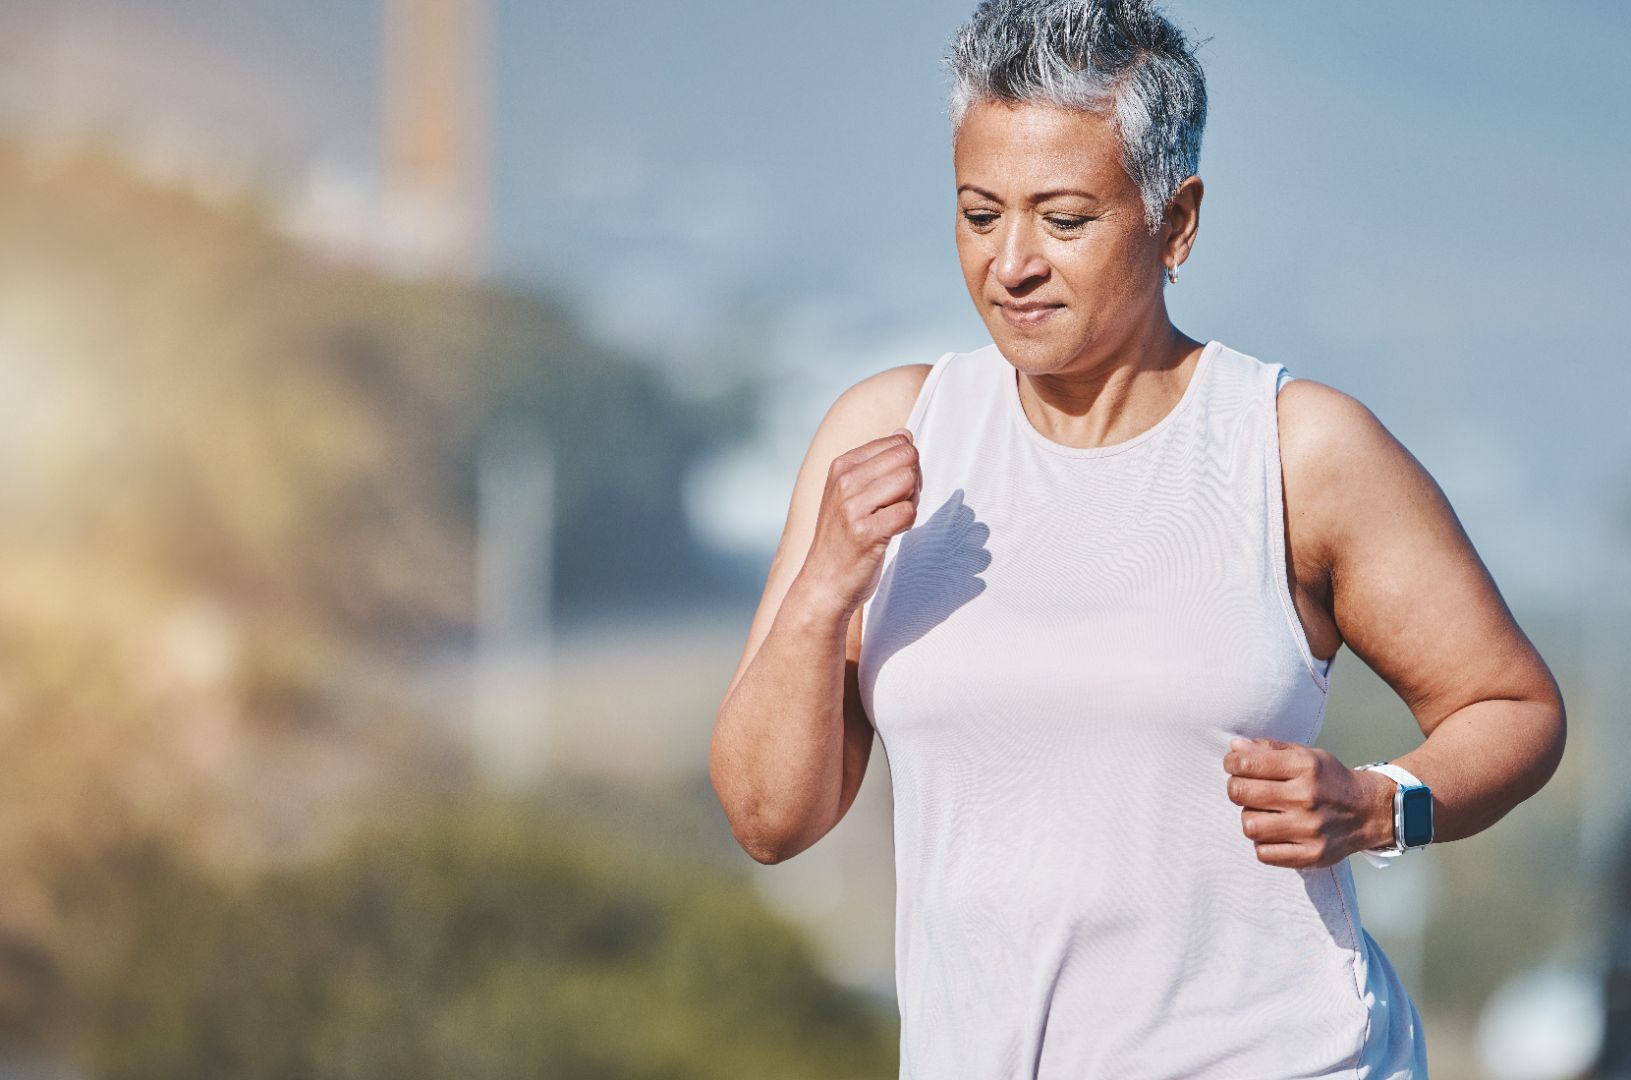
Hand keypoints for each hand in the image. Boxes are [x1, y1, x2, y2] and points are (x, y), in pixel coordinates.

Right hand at [795, 428, 920, 616]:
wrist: (823, 583)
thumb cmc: (843, 538)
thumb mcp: (849, 492)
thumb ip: (877, 463)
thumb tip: (905, 435)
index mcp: (841, 465)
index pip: (898, 443)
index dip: (906, 465)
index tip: (892, 489)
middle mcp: (844, 482)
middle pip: (907, 459)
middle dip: (913, 481)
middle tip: (896, 504)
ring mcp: (852, 507)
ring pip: (909, 482)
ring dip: (911, 502)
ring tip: (891, 519)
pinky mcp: (865, 533)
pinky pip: (908, 513)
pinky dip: (907, 524)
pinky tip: (889, 533)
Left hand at [1222, 736, 1394, 868]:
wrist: (1370, 811)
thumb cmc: (1329, 780)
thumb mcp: (1305, 755)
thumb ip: (1268, 749)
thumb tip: (1234, 748)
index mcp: (1305, 767)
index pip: (1247, 764)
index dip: (1232, 763)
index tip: (1235, 765)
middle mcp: (1307, 797)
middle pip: (1241, 794)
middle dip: (1235, 788)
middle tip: (1244, 789)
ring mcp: (1310, 829)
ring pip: (1249, 826)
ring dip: (1249, 817)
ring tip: (1262, 812)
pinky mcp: (1312, 855)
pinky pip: (1264, 853)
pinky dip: (1262, 843)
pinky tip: (1274, 833)